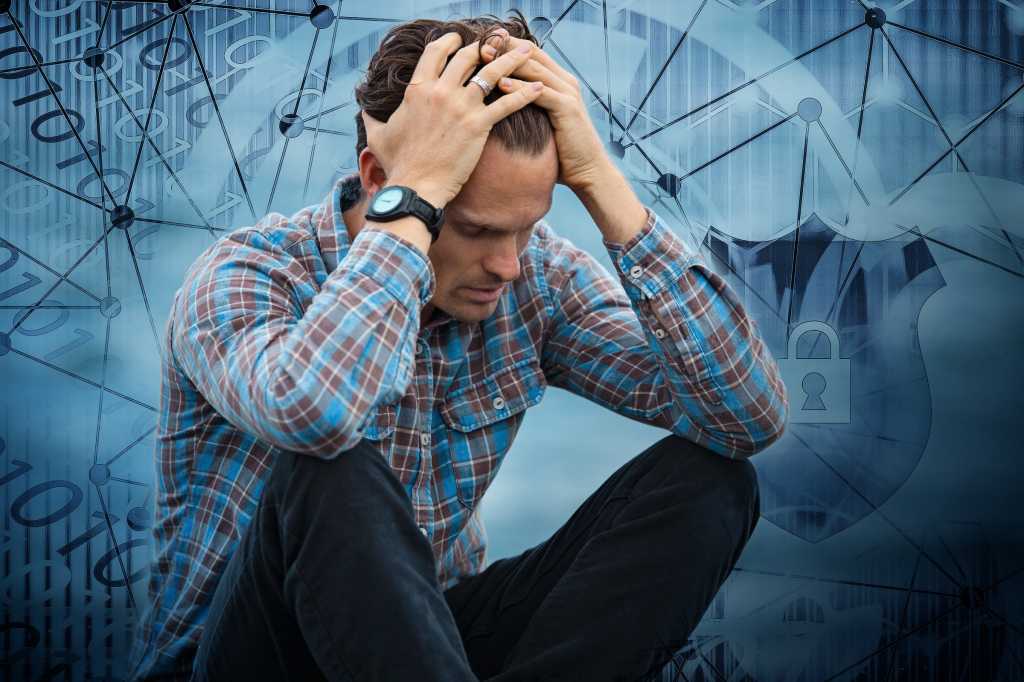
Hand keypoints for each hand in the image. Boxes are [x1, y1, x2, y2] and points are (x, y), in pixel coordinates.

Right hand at [361, 32, 543, 206]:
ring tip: (528, 52)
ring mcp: (461, 107)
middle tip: (500, 40)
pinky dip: (526, 94)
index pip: (436, 52)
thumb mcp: (378, 136)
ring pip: (492, 73)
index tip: (461, 39)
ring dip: (512, 59)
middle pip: (468, 57)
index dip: (450, 42)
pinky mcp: (479, 125)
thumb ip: (371, 117)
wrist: (415, 187)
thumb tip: (362, 109)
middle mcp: (440, 92)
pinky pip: (507, 103)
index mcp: (417, 90)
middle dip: (486, 45)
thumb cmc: (398, 164)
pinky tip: (540, 88)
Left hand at [480, 35, 609, 193]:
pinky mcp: (568, 108)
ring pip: (535, 69)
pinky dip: (520, 87)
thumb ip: (528, 104)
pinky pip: (540, 93)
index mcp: (559, 80)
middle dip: (505, 48)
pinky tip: (501, 84)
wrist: (587, 170)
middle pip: (531, 54)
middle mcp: (565, 81)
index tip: (483, 42)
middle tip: (481, 43)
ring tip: (485, 57)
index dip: (507, 45)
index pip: (530, 53)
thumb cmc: (561, 150)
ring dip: (508, 62)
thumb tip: (500, 99)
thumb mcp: (542, 120)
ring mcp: (568, 93)